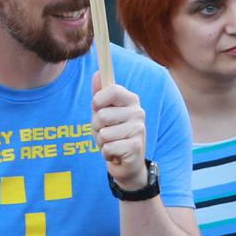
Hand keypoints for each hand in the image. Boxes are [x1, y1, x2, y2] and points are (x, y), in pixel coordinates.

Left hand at [92, 72, 147, 191]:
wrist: (127, 162)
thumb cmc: (113, 133)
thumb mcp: (104, 112)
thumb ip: (100, 93)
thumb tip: (97, 73)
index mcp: (131, 99)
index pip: (111, 90)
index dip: (98, 101)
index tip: (97, 108)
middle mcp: (138, 112)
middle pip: (101, 115)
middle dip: (96, 127)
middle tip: (106, 132)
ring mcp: (138, 129)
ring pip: (103, 134)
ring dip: (101, 142)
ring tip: (112, 143)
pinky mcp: (136, 147)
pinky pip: (108, 148)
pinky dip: (106, 153)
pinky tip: (115, 153)